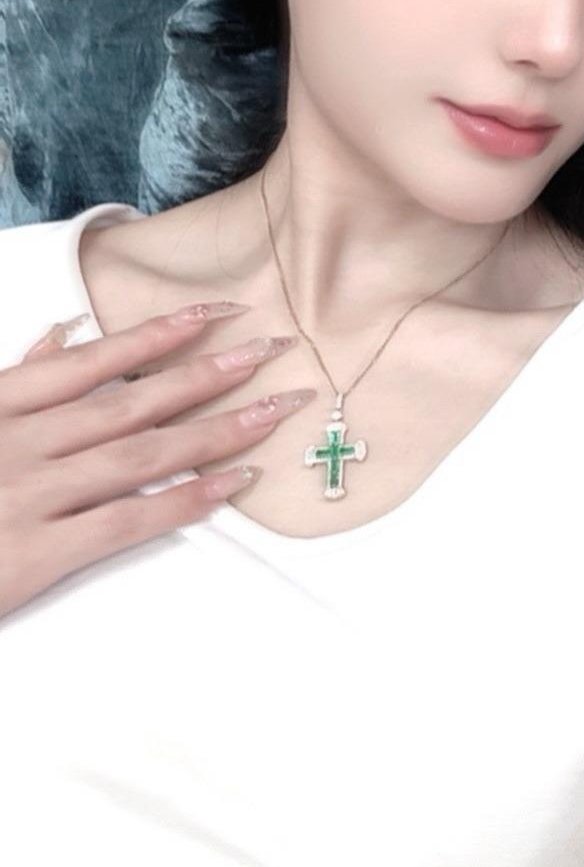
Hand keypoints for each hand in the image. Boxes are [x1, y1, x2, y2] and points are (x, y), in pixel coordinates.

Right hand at [0, 305, 315, 618]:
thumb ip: (15, 380)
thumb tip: (63, 332)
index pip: (90, 360)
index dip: (157, 334)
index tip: (216, 313)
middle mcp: (16, 442)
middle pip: (129, 400)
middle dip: (207, 372)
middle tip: (271, 349)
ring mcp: (28, 496)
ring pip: (141, 454)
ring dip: (216, 428)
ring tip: (275, 409)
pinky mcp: (36, 553)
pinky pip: (127, 521)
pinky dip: (186, 501)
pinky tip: (233, 484)